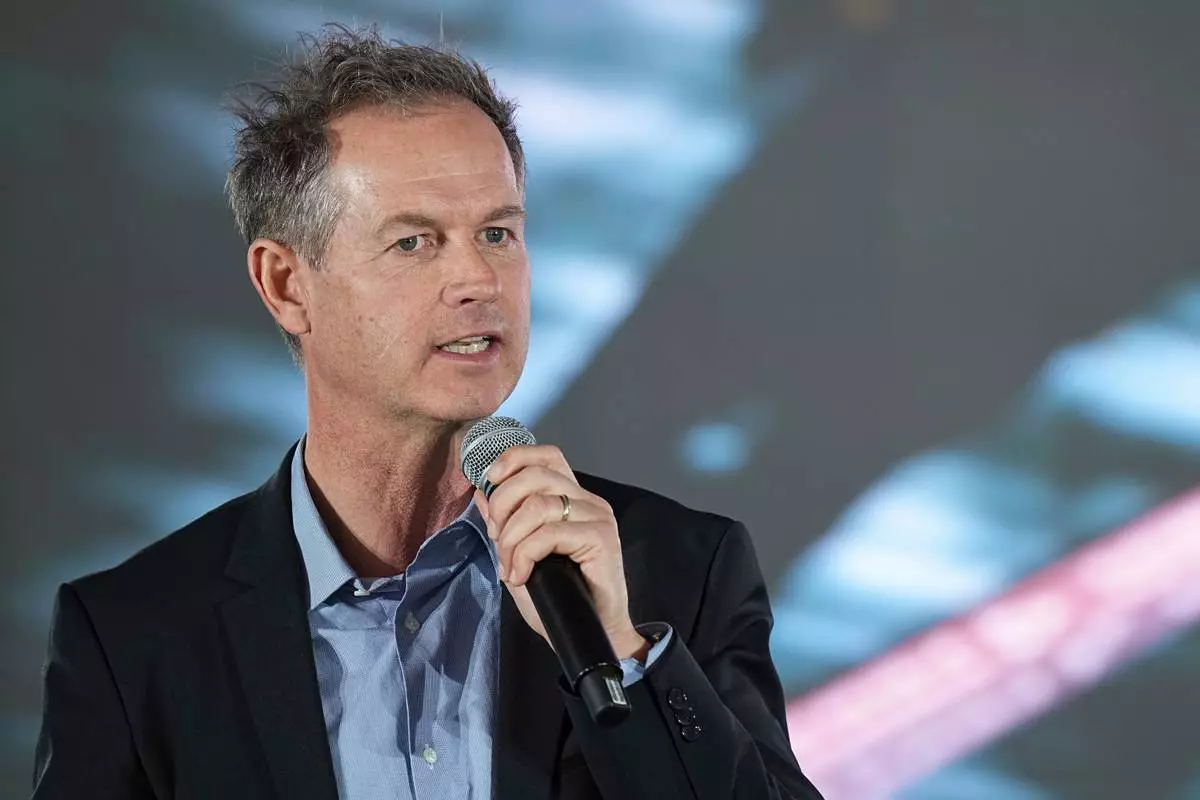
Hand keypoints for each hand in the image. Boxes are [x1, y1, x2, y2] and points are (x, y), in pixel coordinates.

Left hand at [475, 444, 647, 660]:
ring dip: (510, 539)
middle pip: (536, 475)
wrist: (594, 633)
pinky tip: (521, 576)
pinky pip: (549, 534)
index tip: (490, 481)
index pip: (547, 455)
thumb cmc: (559, 598)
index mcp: (572, 497)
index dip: (515, 458)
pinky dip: (524, 555)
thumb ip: (504, 525)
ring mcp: (597, 517)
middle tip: (496, 539)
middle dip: (503, 504)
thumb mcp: (520, 557)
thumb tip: (480, 494)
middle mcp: (588, 501)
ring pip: (537, 505)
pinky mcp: (601, 538)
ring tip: (510, 567)